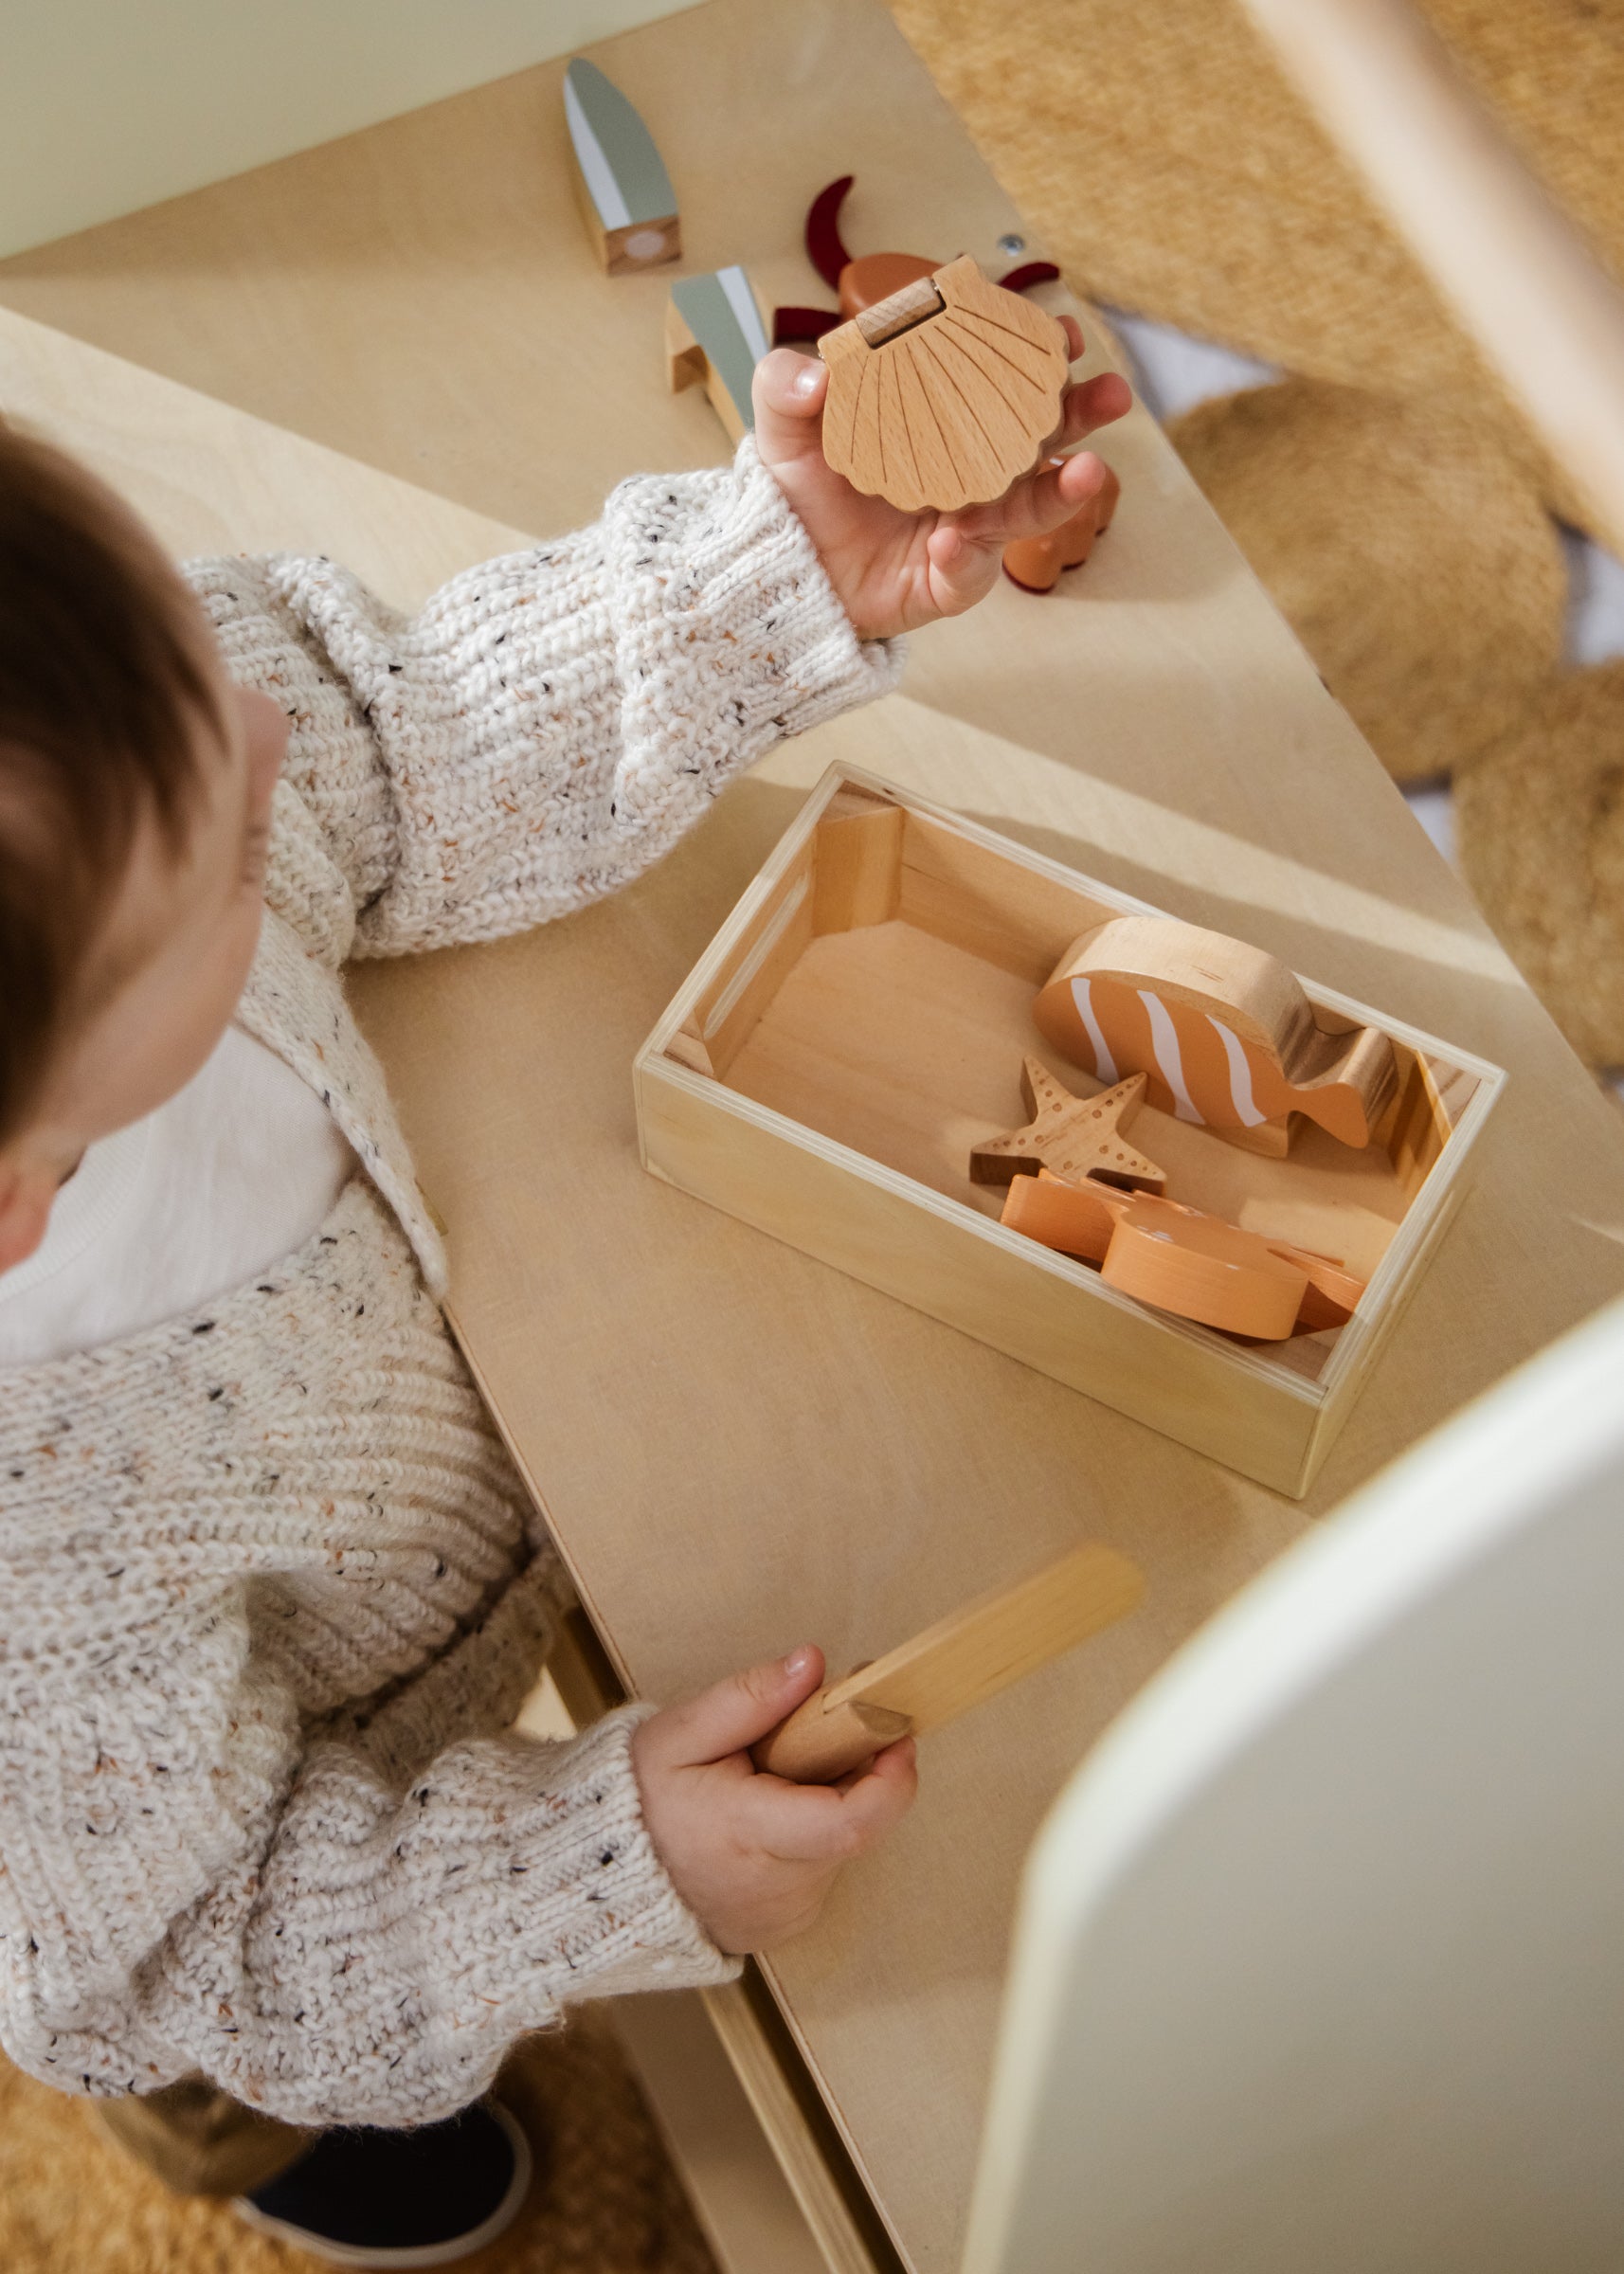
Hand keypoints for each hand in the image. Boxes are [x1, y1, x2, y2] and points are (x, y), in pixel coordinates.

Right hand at [631, 1647, 916, 1951]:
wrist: (602, 1881)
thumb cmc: (637, 1802)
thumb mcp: (678, 1734)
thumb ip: (750, 1697)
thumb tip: (812, 1662)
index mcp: (749, 1835)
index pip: (851, 1821)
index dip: (891, 1776)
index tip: (894, 1729)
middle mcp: (777, 1886)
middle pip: (855, 1824)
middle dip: (852, 1772)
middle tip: (812, 1735)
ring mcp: (786, 1913)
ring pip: (841, 1843)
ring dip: (827, 1801)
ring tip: (770, 1780)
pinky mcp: (788, 1924)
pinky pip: (822, 1867)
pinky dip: (809, 1834)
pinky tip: (765, 1818)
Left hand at [752, 316, 1132, 640]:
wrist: (784, 568)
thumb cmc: (799, 490)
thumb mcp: (782, 425)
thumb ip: (785, 383)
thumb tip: (818, 377)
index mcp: (945, 419)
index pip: (1001, 379)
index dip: (1036, 354)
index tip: (1062, 333)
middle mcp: (971, 470)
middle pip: (1039, 438)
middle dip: (1080, 414)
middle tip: (1113, 392)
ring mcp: (969, 526)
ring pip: (1027, 508)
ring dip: (1061, 492)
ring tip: (1089, 472)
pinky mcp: (949, 580)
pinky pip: (968, 569)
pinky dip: (963, 554)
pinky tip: (948, 537)